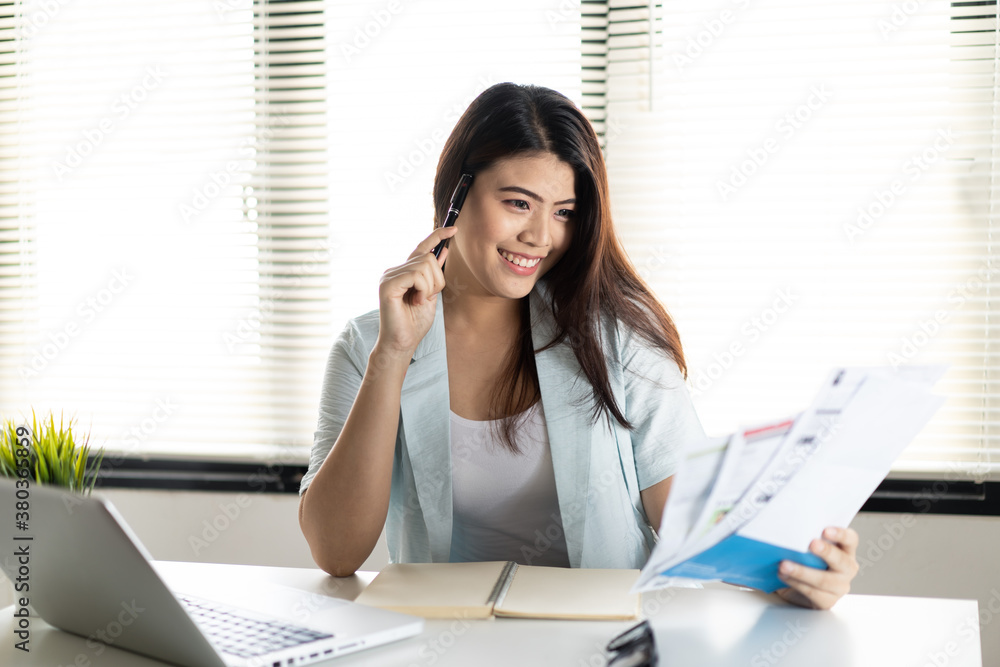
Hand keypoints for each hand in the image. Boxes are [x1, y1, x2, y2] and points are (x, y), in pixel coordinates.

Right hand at [376, 226, 457, 357]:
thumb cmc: (415, 323)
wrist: (402, 343)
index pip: (421, 248)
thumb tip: (443, 250)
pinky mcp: (387, 284)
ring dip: (430, 286)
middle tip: (428, 298)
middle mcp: (394, 271)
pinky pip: (416, 275)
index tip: (454, 229)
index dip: (437, 236)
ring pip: (424, 265)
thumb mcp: (431, 294)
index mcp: (404, 272)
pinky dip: (423, 289)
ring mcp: (389, 276)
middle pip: (427, 257)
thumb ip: (434, 274)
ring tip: (420, 301)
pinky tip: (416, 301)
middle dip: (437, 279)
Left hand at [775, 526, 858, 609]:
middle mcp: (846, 568)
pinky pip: (813, 593)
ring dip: (802, 571)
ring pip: (825, 580)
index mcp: (845, 550)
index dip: (841, 534)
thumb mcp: (807, 547)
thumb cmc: (803, 560)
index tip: (826, 530)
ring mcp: (839, 587)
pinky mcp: (827, 601)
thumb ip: (806, 540)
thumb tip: (789, 530)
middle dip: (826, 551)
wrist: (793, 586)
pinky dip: (796, 583)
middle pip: (841, 560)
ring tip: (784, 565)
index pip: (850, 539)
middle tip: (811, 544)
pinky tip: (783, 576)